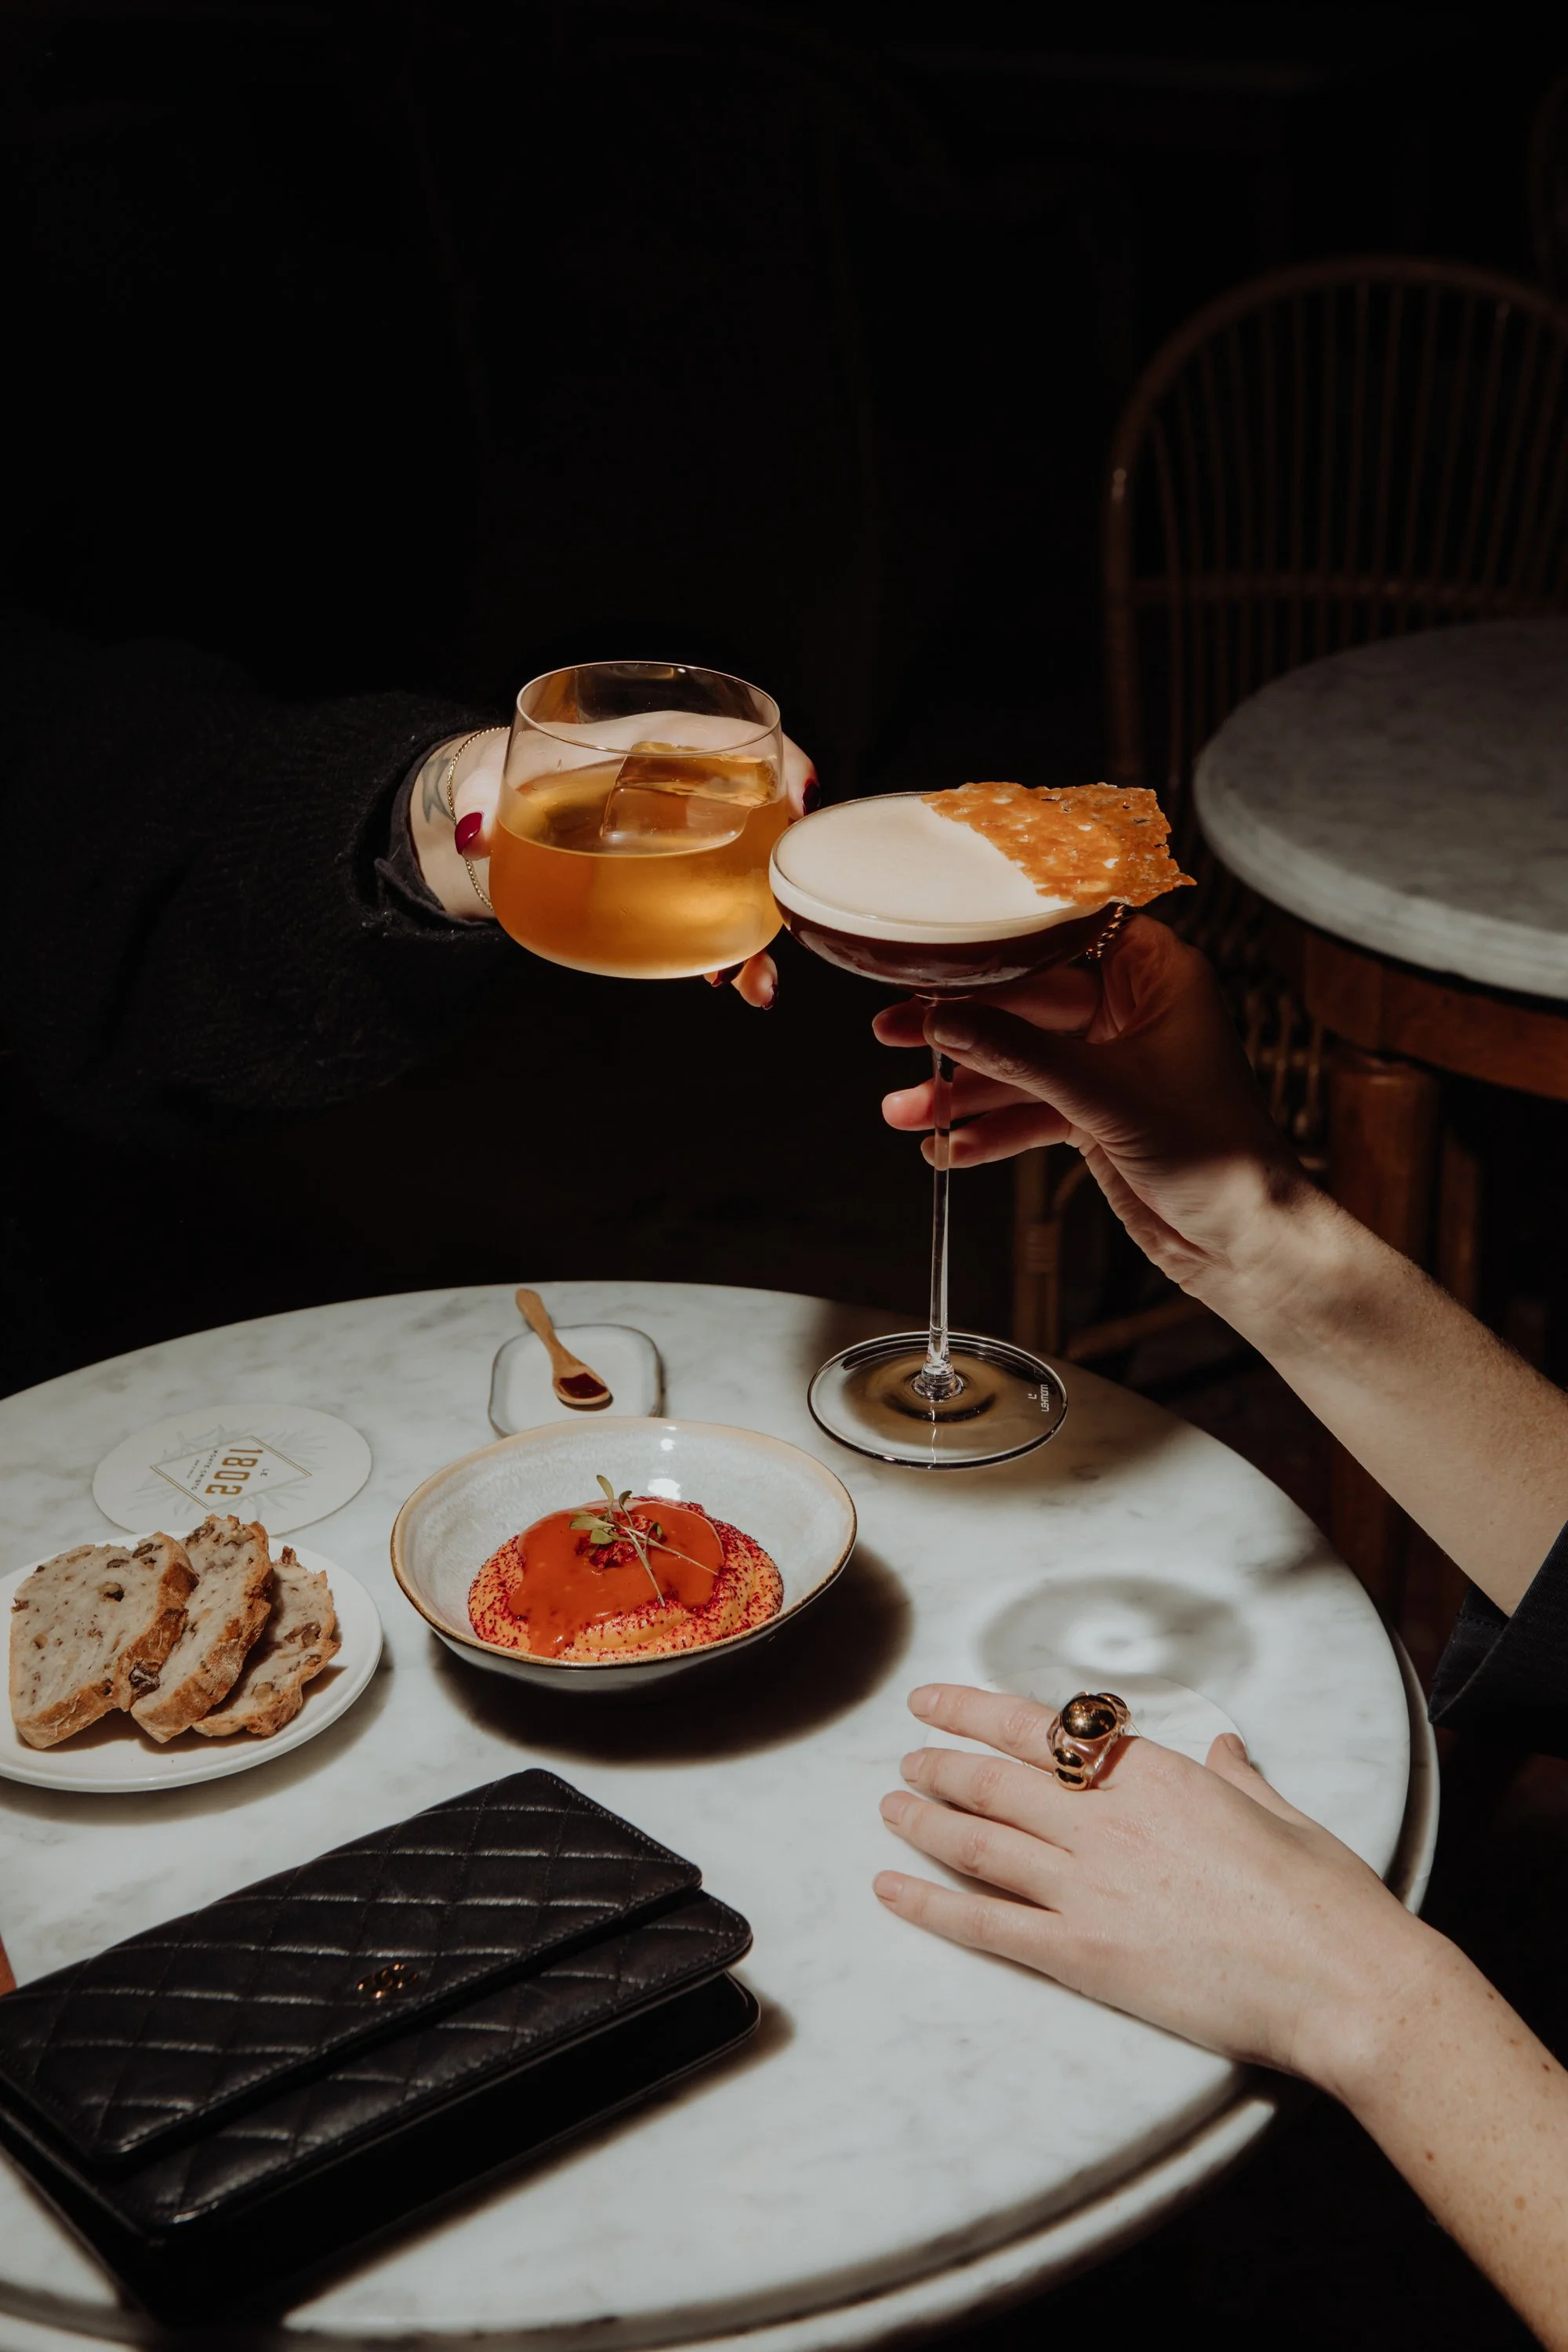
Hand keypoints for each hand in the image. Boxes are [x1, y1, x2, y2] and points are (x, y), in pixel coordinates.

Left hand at [416, 730, 817, 1009]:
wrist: (501, 812)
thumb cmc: (507, 775)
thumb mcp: (486, 774)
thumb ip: (475, 795)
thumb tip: (474, 830)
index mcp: (647, 739)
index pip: (723, 736)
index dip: (775, 760)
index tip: (801, 796)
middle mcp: (683, 786)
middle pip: (755, 817)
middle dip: (783, 866)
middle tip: (789, 913)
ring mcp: (688, 837)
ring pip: (746, 875)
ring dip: (762, 930)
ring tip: (757, 981)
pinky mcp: (676, 882)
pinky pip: (716, 911)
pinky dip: (728, 948)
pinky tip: (726, 982)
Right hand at [874, 914, 1311, 1294]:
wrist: (1245, 1243)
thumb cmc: (1216, 1154)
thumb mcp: (1106, 1094)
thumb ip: (1019, 1054)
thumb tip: (944, 1019)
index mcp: (1159, 975)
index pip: (1064, 937)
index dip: (998, 945)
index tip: (935, 950)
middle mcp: (1134, 1011)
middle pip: (1027, 1004)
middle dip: (961, 1031)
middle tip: (895, 1032)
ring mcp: (1112, 1065)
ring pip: (1020, 1064)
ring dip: (964, 1092)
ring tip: (905, 1112)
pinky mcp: (1096, 1115)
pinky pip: (1029, 1111)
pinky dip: (989, 1131)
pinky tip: (947, 1149)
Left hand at [875, 1683, 1439, 2092]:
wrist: (1343, 1980)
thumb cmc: (1324, 1898)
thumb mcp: (1281, 1814)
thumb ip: (1239, 1779)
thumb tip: (1228, 1751)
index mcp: (1153, 1777)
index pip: (1037, 1728)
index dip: (971, 1710)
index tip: (932, 1702)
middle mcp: (1106, 1822)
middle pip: (993, 1781)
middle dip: (939, 1765)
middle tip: (905, 1760)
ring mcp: (1088, 1889)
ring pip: (977, 1843)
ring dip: (924, 1822)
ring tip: (890, 1809)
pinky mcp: (1084, 1955)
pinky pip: (985, 1925)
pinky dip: (929, 1905)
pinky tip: (889, 1890)